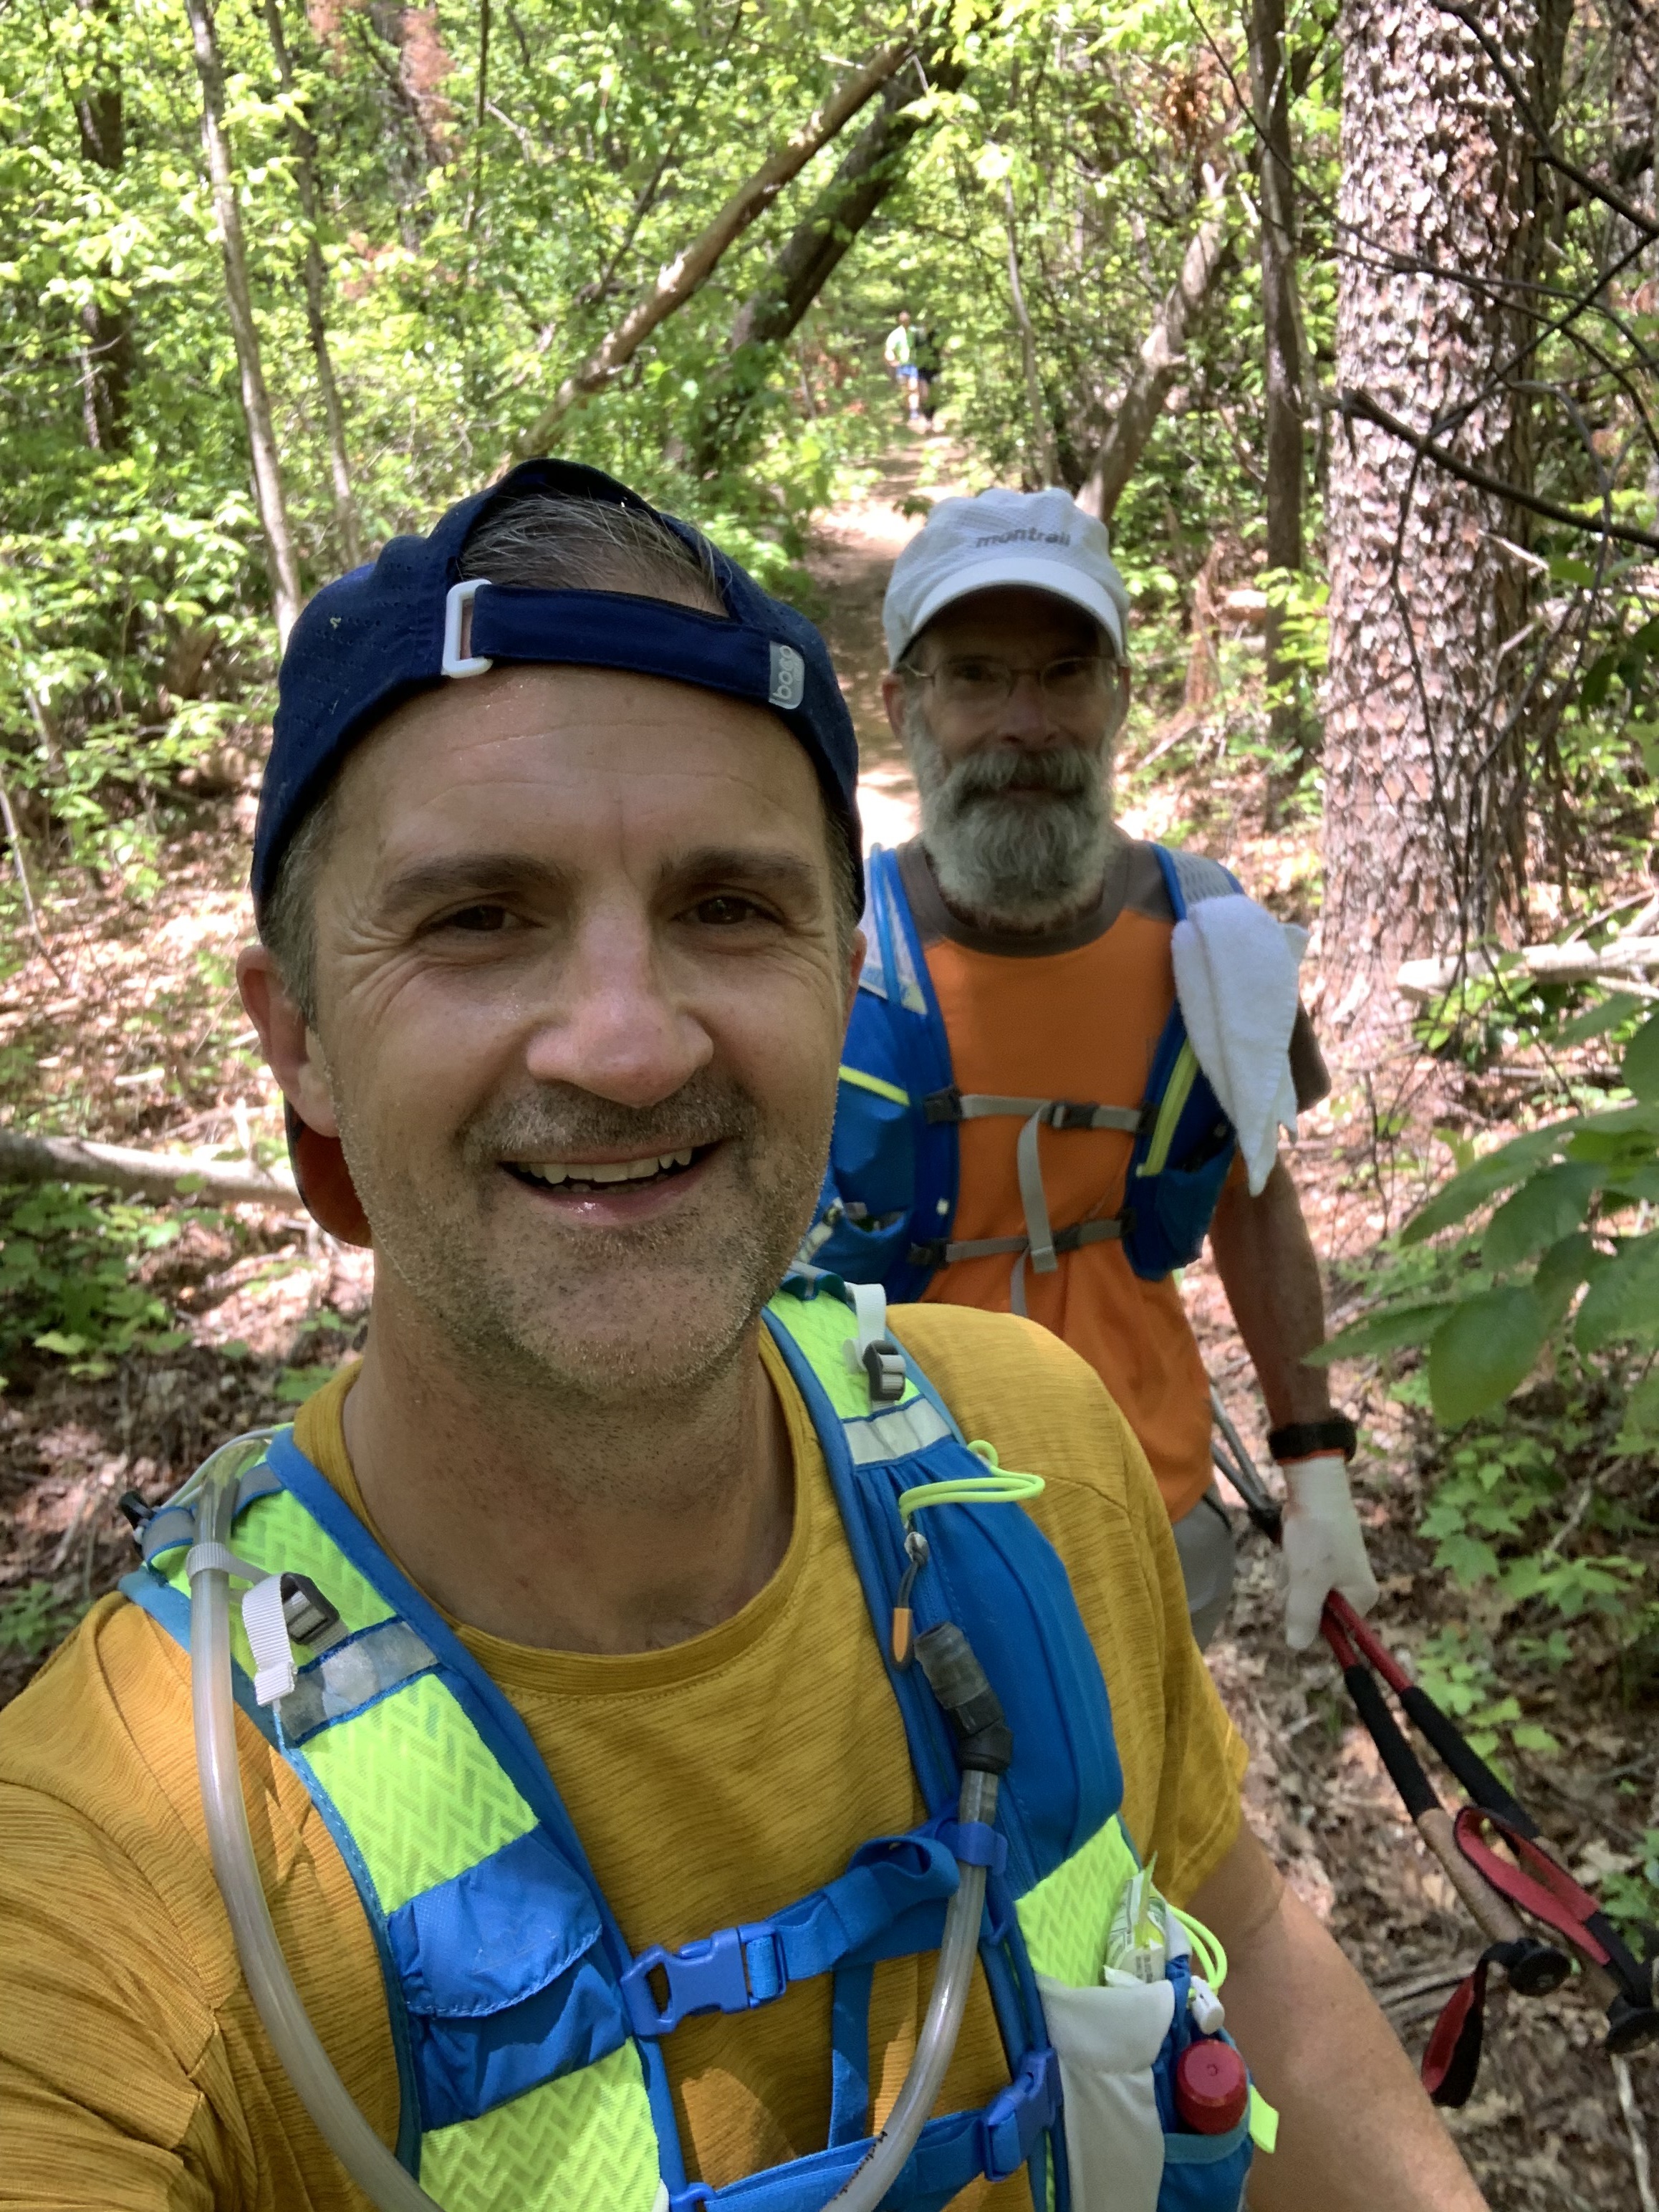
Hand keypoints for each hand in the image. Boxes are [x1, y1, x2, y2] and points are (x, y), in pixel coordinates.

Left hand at [1277, 1452, 1378, 1650]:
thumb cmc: (1317, 1533)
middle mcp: (1353, 1588)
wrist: (1315, 1486)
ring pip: (1302, 1591)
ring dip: (1290, 1575)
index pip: (1333, 1630)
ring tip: (1294, 1551)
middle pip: (1314, 1610)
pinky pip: (1300, 1573)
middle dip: (1296, 1592)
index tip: (1299, 1596)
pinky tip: (1292, 1544)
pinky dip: (1291, 1561)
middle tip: (1297, 1567)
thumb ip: (1303, 1615)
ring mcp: (1337, 1571)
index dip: (1310, 1619)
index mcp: (1361, 1597)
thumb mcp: (1308, 1579)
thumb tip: (1296, 1647)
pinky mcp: (1321, 1557)